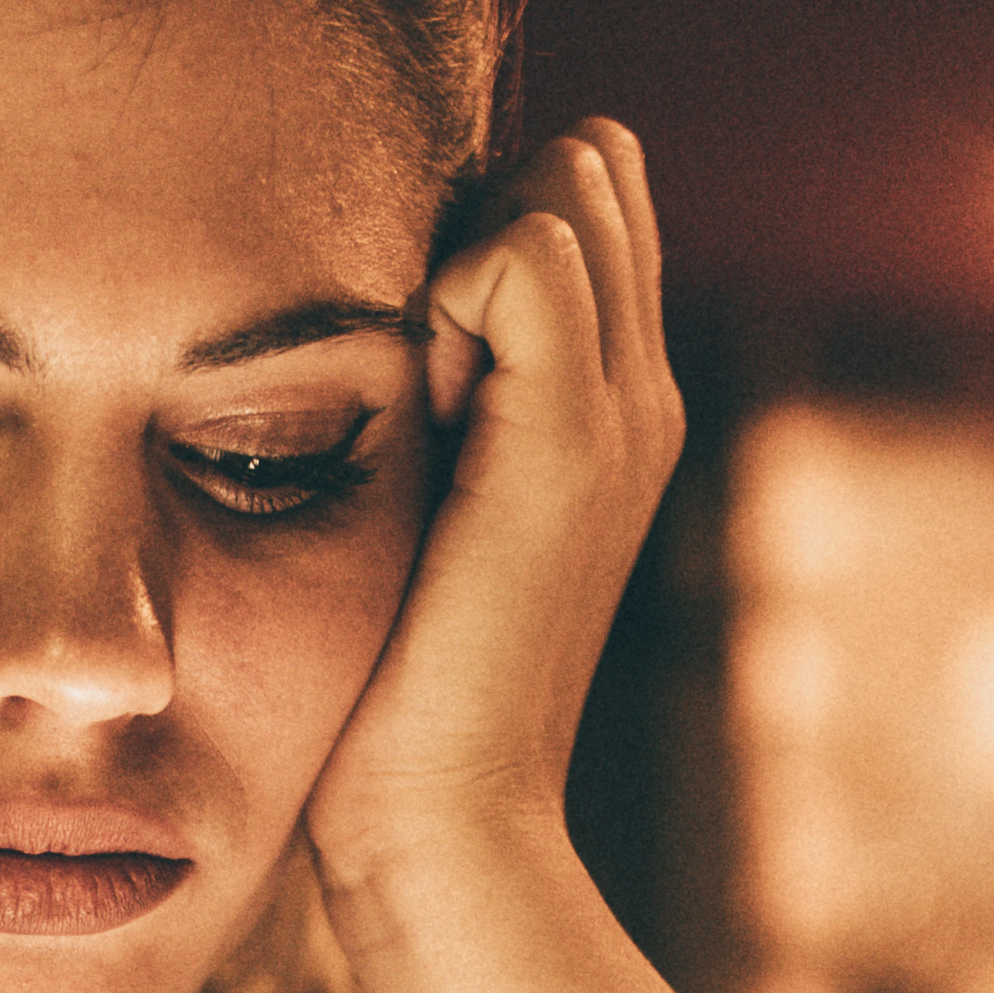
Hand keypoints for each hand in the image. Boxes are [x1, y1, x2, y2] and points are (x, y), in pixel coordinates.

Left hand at [303, 120, 688, 894]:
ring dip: (455, 255)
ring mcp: (622, 410)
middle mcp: (638, 395)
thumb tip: (355, 296)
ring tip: (407, 398)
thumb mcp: (406, 514)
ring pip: (561, 183)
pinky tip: (405, 409)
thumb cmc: (380, 694)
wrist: (437, 823)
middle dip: (474, 219)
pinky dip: (442, 291)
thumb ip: (415, 403)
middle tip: (404, 369)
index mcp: (605, 411)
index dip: (473, 230)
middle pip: (580, 169)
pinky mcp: (572, 436)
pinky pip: (525, 247)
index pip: (571, 199)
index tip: (402, 364)